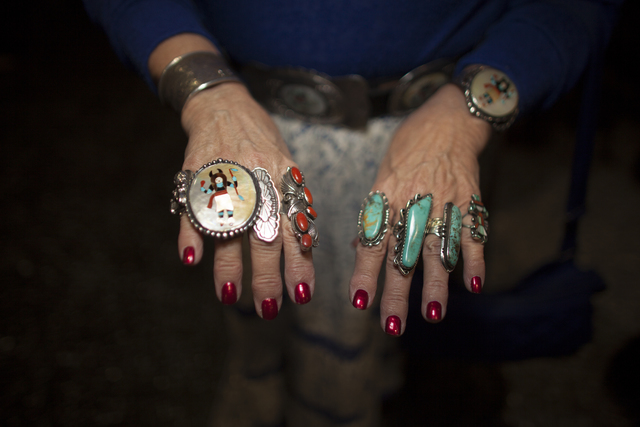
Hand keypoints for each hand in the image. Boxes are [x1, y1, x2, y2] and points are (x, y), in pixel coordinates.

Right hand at [178, 82, 314, 316]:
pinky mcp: (196, 173)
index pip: (296, 229)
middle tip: (269, 308)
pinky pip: (192, 208)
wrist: (225, 104)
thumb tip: (306, 246)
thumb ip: (295, 202)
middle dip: (267, 276)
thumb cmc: (261, 142)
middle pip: (264, 236)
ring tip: (229, 297)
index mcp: (283, 181)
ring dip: (228, 266)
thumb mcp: (287, 166)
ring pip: (229, 229)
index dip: (300, 263)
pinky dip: (190, 234)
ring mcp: (226, 177)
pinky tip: (191, 260)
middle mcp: (258, 181)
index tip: (302, 294)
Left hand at [349, 83, 490, 334]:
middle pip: (403, 256)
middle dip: (397, 294)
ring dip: (436, 286)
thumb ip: (374, 213)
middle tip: (392, 326)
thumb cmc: (408, 147)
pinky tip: (474, 285)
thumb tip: (359, 245)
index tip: (360, 303)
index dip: (365, 273)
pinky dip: (475, 260)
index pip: (371, 242)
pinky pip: (473, 235)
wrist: (448, 119)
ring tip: (432, 315)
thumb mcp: (382, 175)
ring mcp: (443, 204)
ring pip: (438, 252)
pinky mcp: (470, 201)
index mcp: (386, 197)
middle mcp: (412, 204)